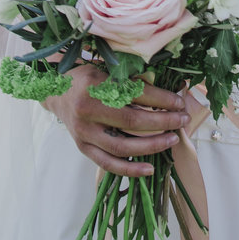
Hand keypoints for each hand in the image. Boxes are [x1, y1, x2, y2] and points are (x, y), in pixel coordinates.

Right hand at [44, 64, 190, 177]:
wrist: (56, 91)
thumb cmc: (87, 77)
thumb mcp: (107, 70)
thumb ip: (132, 80)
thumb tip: (169, 92)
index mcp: (95, 85)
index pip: (136, 94)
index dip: (161, 99)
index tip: (180, 102)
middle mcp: (87, 110)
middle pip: (131, 121)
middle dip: (162, 122)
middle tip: (182, 121)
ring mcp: (84, 133)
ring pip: (122, 146)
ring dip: (151, 146)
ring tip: (173, 140)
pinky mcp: (83, 148)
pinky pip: (109, 164)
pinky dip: (130, 169)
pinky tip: (150, 169)